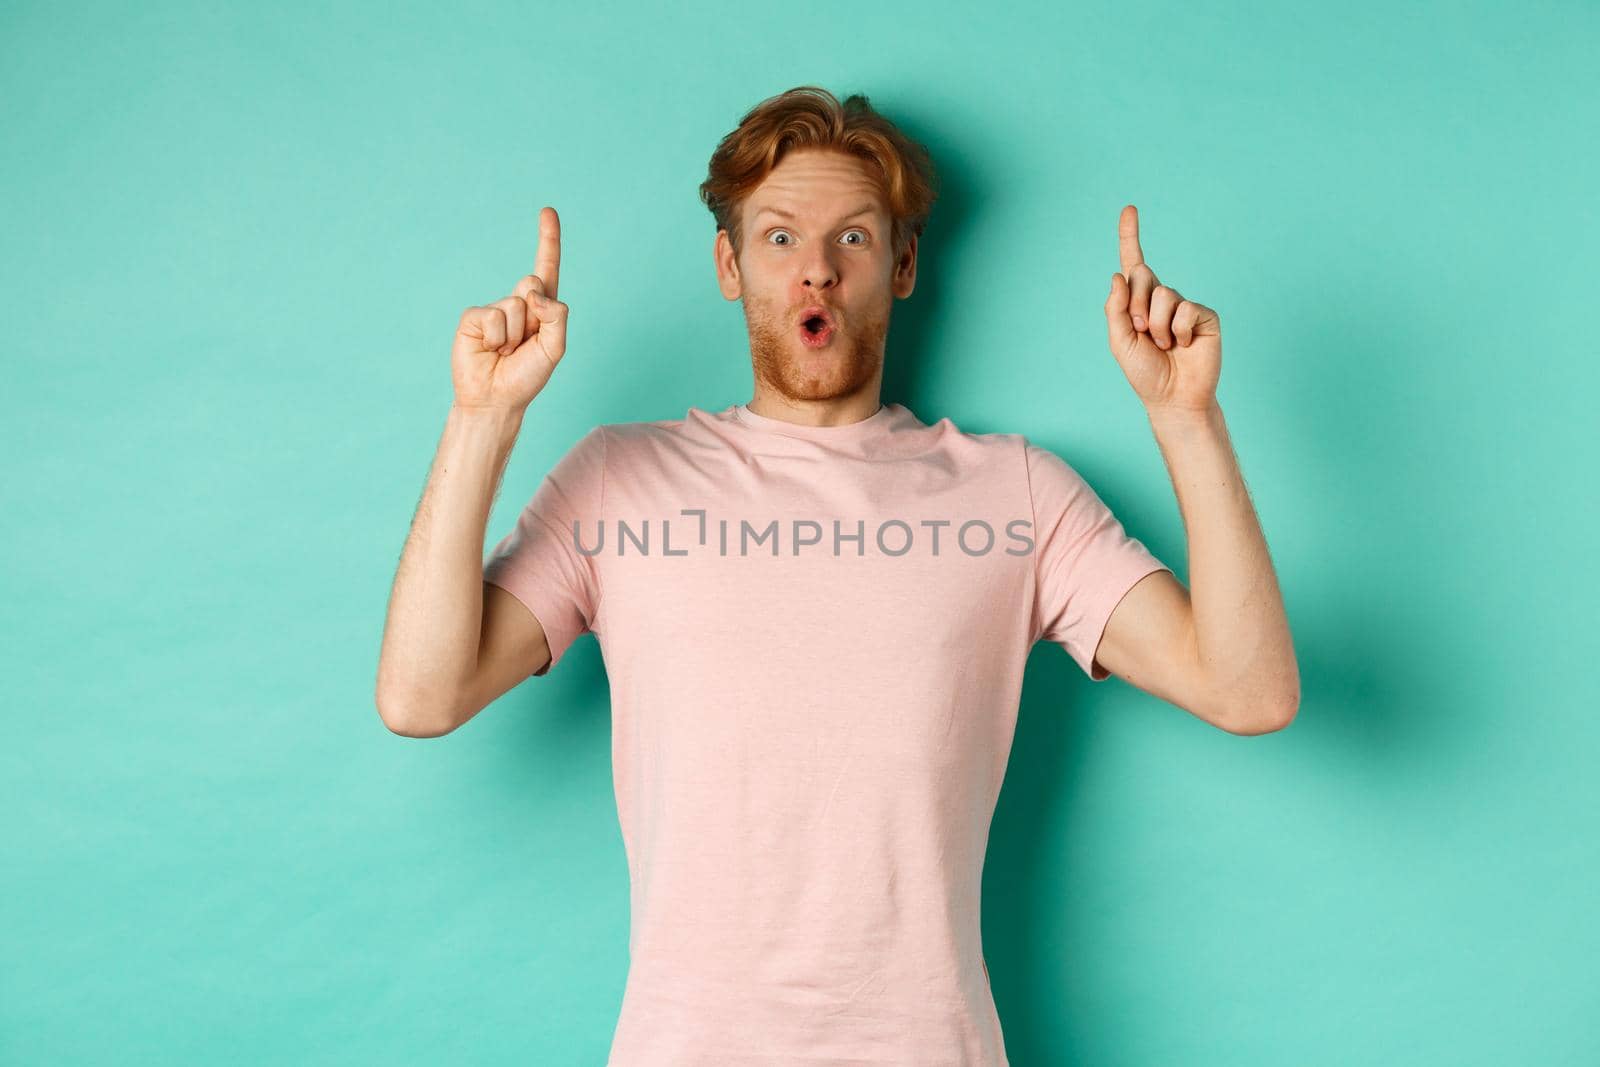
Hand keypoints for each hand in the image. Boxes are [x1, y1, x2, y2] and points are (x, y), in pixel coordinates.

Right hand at [451, 206, 569, 411]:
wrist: (495, 400)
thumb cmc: (526, 377)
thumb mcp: (554, 348)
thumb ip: (556, 316)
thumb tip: (534, 289)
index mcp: (541, 309)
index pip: (547, 268)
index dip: (548, 239)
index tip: (547, 210)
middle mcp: (518, 304)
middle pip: (533, 284)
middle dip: (534, 317)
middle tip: (523, 345)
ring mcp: (494, 309)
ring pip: (515, 306)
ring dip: (514, 336)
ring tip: (506, 353)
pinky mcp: (473, 318)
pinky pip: (493, 317)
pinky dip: (496, 338)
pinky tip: (489, 351)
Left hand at [1104, 204, 1221, 414]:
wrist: (1173, 398)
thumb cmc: (1145, 373)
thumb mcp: (1120, 342)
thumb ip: (1115, 309)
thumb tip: (1119, 275)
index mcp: (1138, 302)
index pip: (1134, 264)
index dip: (1130, 236)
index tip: (1129, 208)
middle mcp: (1162, 299)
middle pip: (1142, 276)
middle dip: (1135, 306)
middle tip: (1143, 334)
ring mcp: (1185, 306)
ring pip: (1163, 294)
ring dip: (1156, 324)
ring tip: (1164, 345)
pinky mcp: (1204, 316)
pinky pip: (1185, 309)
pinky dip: (1178, 331)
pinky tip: (1183, 346)